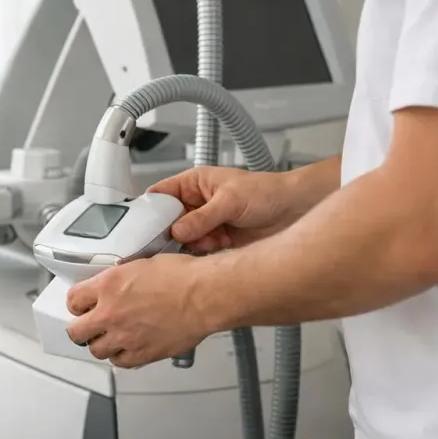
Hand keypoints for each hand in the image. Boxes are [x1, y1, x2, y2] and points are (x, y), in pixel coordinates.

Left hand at [65, 253, 211, 368]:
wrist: (203, 295)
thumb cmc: (182, 276)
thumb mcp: (142, 265)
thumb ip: (121, 279)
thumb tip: (116, 285)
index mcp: (107, 286)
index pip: (73, 300)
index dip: (77, 303)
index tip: (82, 305)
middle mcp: (110, 313)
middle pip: (76, 331)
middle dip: (81, 328)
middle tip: (89, 326)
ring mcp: (124, 336)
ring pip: (96, 350)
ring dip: (101, 344)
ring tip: (110, 338)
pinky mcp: (141, 354)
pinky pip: (121, 362)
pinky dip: (121, 357)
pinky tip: (127, 349)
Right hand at [149, 167, 296, 252]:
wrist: (294, 212)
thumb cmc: (267, 192)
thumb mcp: (230, 200)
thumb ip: (203, 217)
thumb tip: (177, 231)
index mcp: (194, 184)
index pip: (161, 194)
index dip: (150, 209)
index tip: (143, 226)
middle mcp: (196, 204)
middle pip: (168, 220)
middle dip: (167, 232)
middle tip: (166, 243)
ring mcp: (206, 224)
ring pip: (182, 238)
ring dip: (187, 245)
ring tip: (200, 245)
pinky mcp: (216, 242)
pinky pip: (198, 250)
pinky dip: (200, 254)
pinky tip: (207, 253)